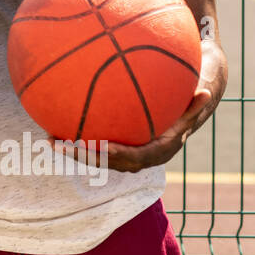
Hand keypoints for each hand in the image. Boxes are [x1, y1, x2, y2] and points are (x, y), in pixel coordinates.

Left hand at [52, 84, 215, 173]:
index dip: (117, 154)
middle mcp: (144, 157)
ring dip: (75, 152)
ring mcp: (131, 153)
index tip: (99, 145)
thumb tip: (204, 92)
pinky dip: (77, 139)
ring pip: (99, 158)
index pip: (136, 157)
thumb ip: (197, 101)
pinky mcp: (120, 145)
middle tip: (63, 144)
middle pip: (110, 162)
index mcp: (161, 150)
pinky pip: (97, 145)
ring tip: (50, 140)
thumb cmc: (192, 97)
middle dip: (85, 156)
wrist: (191, 105)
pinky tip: (55, 125)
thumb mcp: (198, 99)